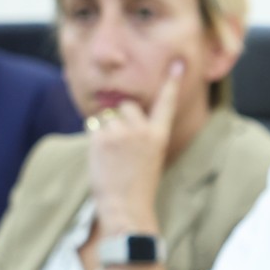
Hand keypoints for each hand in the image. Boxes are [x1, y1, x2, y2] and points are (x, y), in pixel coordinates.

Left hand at [86, 59, 183, 233]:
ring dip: (104, 131)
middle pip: (126, 106)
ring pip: (106, 117)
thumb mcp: (148, 157)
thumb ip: (139, 134)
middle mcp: (142, 131)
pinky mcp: (101, 139)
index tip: (177, 62)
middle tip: (120, 146)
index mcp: (158, 136)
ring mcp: (122, 134)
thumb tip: (117, 113)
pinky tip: (101, 159)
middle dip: (119, 119)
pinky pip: (92, 128)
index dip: (171, 82)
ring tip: (111, 157)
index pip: (166, 103)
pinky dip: (93, 140)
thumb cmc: (136, 187)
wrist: (126, 207)